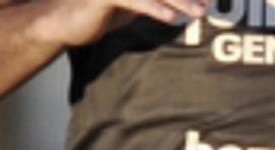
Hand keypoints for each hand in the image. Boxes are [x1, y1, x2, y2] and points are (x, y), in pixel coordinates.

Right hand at [41, 0, 206, 46]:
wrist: (62, 22)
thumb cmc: (98, 12)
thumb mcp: (132, 5)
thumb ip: (155, 0)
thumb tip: (185, 5)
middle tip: (213, 2)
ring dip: (181, 1)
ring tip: (200, 13)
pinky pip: (136, 1)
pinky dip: (156, 9)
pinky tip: (172, 19)